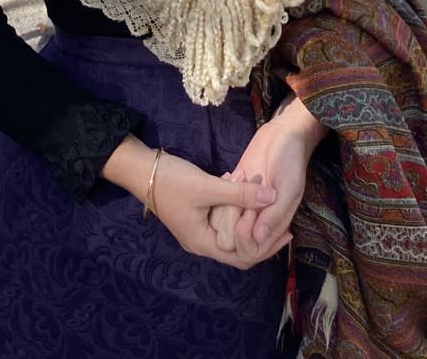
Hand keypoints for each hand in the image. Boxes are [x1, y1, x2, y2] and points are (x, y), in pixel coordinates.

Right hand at [102, 139, 284, 270]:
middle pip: (239, 248)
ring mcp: (199, 228)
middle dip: (261, 233)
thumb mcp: (208, 187)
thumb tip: (272, 196)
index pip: (241, 257)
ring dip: (249, 216)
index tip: (283, 227)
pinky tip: (247, 190)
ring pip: (233, 231)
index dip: (263, 245)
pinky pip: (225, 218)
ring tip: (268, 201)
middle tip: (284, 219)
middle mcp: (201, 241)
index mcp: (203, 242)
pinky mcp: (199, 214)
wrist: (142, 169)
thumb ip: (240, 193)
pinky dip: (238, 207)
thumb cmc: (172, 181)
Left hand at [211, 97, 324, 262]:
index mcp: (274, 225)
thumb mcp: (290, 187)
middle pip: (236, 243)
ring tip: (238, 183)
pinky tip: (233, 175)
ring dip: (226, 208)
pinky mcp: (234, 191)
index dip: (247, 239)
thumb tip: (259, 238)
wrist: (282, 134)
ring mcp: (245, 207)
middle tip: (238, 202)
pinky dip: (221, 194)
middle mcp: (258, 220)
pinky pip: (220, 205)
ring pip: (224, 225)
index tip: (249, 214)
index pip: (255, 250)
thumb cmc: (291, 160)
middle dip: (232, 227)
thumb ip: (276, 214)